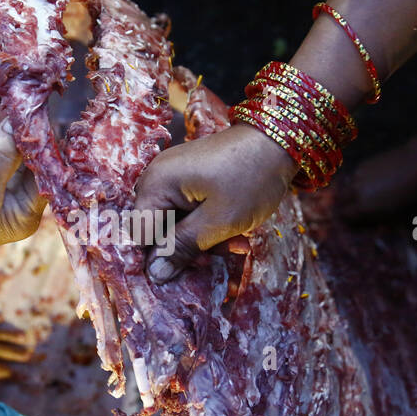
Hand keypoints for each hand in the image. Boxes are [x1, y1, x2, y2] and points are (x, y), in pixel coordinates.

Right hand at [131, 122, 296, 282]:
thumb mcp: (219, 221)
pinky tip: (231, 231)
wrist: (279, 140)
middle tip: (216, 257)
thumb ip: (182, 247)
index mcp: (157, 184)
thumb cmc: (251, 179)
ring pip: (175, 224)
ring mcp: (173, 176)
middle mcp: (157, 178)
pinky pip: (187, 211)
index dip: (155, 258)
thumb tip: (154, 275)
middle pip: (156, 230)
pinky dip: (206, 225)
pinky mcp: (188, 178)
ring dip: (201, 239)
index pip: (138, 234)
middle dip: (185, 248)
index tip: (183, 272)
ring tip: (235, 243)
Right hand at [333, 139, 416, 221]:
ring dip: (350, 193)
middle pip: (340, 201)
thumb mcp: (395, 214)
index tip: (354, 220)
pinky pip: (353, 177)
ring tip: (361, 195)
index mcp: (362, 207)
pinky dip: (357, 182)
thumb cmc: (409, 193)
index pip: (344, 217)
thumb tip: (368, 223)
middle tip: (354, 208)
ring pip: (345, 188)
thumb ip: (377, 219)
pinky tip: (369, 181)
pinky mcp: (362, 165)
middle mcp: (354, 192)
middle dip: (345, 205)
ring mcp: (356, 177)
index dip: (348, 219)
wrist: (414, 164)